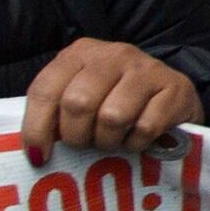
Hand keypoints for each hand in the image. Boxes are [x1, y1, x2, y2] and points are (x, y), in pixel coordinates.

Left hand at [21, 41, 199, 157]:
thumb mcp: (82, 96)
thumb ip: (56, 112)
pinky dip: (137, 144)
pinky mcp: (174, 87)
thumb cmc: (117, 101)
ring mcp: (146, 67)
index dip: (36, 128)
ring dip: (109, 141)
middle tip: (86, 145)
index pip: (45, 89)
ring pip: (112, 117)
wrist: (173, 96)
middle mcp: (113, 54)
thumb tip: (34, 152)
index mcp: (80, 53)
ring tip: (113, 140)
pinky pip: (145, 128)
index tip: (39, 157)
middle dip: (77, 136)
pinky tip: (138, 138)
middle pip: (77, 104)